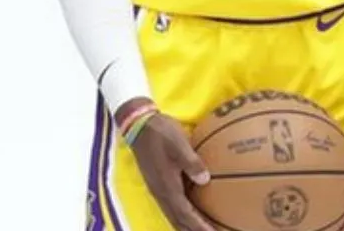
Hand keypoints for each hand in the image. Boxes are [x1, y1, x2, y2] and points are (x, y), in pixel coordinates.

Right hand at [129, 113, 214, 230]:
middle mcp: (161, 193)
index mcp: (167, 187)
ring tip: (202, 227)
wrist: (138, 124)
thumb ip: (191, 162)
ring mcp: (157, 189)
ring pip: (173, 216)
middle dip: (194, 230)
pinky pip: (170, 208)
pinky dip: (182, 216)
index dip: (200, 227)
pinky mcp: (156, 183)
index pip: (185, 216)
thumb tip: (205, 180)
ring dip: (187, 225)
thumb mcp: (178, 144)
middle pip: (178, 221)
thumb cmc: (160, 133)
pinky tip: (189, 212)